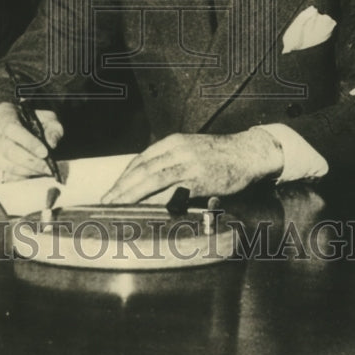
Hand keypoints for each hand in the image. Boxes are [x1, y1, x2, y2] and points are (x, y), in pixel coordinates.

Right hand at [0, 102, 62, 180]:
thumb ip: (52, 127)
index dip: (29, 142)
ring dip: (25, 171)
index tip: (45, 153)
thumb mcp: (42, 118)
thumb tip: (52, 143)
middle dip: (30, 162)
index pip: (12, 128)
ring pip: (2, 164)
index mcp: (3, 113)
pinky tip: (26, 174)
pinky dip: (15, 178)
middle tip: (47, 168)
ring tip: (40, 171)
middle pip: (7, 149)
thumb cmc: (24, 123)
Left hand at [101, 129, 283, 203]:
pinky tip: (146, 211)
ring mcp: (189, 165)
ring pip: (153, 180)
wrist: (248, 153)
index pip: (141, 160)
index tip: (112, 190)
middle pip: (142, 170)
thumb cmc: (220, 154)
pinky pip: (174, 192)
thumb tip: (149, 181)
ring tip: (118, 207)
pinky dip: (157, 202)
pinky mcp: (201, 181)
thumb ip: (171, 161)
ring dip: (132, 195)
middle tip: (106, 202)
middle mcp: (178, 151)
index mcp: (173, 142)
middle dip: (121, 188)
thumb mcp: (191, 148)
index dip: (124, 177)